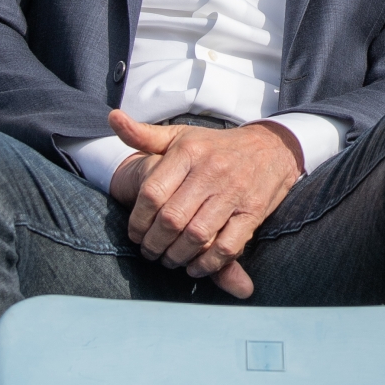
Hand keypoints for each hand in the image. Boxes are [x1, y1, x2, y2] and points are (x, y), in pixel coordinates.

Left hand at [107, 114, 303, 299]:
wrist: (272, 147)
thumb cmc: (216, 147)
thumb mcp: (181, 136)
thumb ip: (143, 134)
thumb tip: (112, 118)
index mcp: (189, 152)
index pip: (152, 193)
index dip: (138, 221)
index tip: (135, 234)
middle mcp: (211, 171)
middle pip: (171, 219)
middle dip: (154, 244)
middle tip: (150, 252)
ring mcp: (234, 192)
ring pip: (197, 236)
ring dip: (177, 256)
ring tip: (169, 259)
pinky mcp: (253, 212)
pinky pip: (227, 246)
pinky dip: (208, 264)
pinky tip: (196, 266)